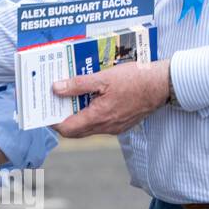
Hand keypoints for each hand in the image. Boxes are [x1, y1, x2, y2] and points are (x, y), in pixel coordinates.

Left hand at [52, 58, 171, 137]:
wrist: (164, 84)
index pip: (67, 129)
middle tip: (53, 102)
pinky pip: (100, 122)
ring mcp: (115, 126)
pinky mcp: (122, 122)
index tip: (43, 110)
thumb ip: (78, 84)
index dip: (52, 121)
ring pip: (88, 126)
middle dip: (62, 117)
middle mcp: (106, 127)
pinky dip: (91, 112)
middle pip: (76, 130)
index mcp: (99, 117)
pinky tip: (89, 97)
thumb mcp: (103, 77)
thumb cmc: (135, 79)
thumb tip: (56, 89)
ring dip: (77, 114)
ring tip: (69, 95)